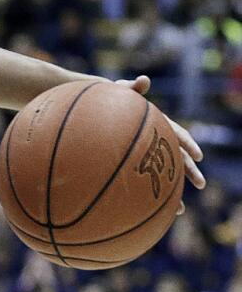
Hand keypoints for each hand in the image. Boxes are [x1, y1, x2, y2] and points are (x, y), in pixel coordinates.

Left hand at [115, 75, 205, 213]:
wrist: (89, 112)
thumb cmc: (106, 100)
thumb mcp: (117, 91)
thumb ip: (130, 87)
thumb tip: (143, 80)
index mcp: (156, 124)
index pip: (176, 133)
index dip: (188, 143)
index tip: (198, 155)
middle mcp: (155, 140)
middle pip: (176, 157)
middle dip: (189, 171)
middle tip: (201, 184)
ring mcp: (144, 154)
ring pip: (163, 174)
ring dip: (173, 191)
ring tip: (180, 210)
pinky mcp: (132, 165)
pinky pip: (143, 181)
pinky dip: (149, 196)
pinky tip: (149, 212)